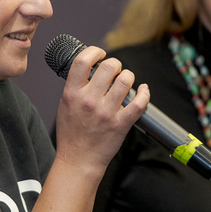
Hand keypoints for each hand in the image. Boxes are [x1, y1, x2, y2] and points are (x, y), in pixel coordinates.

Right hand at [53, 46, 148, 176]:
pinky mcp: (121, 124)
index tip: (100, 54)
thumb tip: (91, 69)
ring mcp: (106, 112)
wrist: (78, 160)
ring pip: (126, 80)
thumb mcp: (65, 105)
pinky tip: (143, 90)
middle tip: (115, 71)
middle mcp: (89, 101)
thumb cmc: (72, 134)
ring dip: (128, 77)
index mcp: (72, 94)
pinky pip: (139, 102)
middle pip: (109, 67)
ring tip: (125, 82)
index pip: (82, 61)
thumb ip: (76, 87)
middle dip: (115, 64)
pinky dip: (145, 93)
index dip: (94, 51)